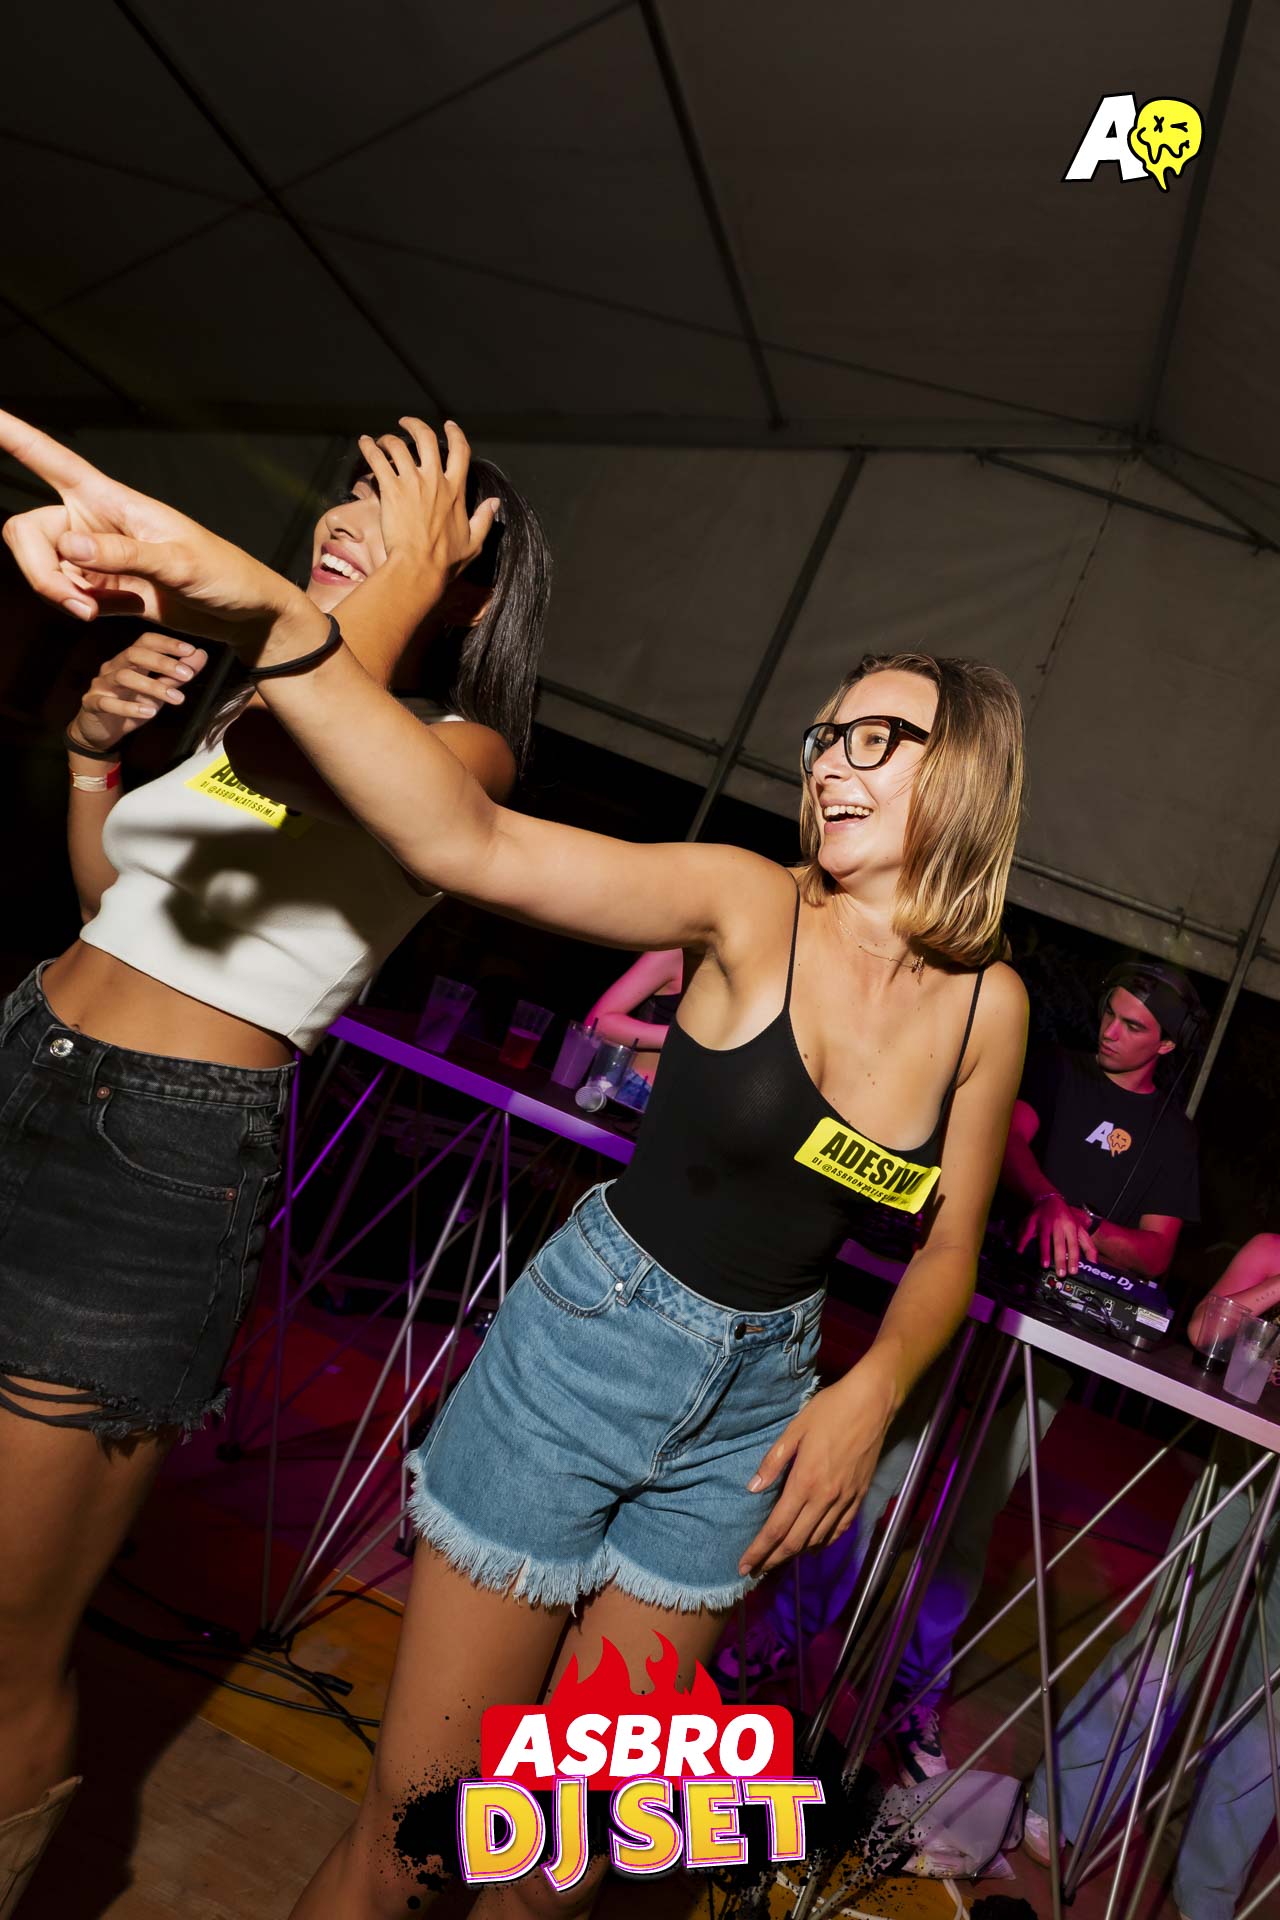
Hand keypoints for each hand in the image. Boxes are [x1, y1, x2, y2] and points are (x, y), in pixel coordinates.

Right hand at [0, 410, 306, 647]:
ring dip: (56, 594)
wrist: (243, 614)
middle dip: (37, 569)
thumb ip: (125, 555)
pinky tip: (106, 612)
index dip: (14, 436)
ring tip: (93, 611)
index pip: (50, 460)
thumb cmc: (223, 574)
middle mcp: (94, 522)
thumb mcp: (181, 563)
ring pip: (41, 567)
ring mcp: (95, 557)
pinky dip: (73, 607)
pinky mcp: (101, 589)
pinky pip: (63, 594)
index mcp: (111, 499)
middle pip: (26, 532)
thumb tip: (70, 547)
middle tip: (75, 604)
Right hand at [69, 633, 209, 753]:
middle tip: (188, 674)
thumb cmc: (131, 704)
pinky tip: (149, 713)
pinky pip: (107, 703)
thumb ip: (176, 674)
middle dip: (162, 662)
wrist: (99, 730)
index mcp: (129, 660)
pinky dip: (130, 708)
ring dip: (153, 687)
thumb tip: (200, 654)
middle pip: (134, 654)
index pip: (145, 641)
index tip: (190, 650)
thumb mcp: (157, 690)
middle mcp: (113, 667)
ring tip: (177, 698)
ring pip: (124, 677)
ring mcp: (101, 685)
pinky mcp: (92, 704)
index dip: (167, 643)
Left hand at [359, 418, 498, 587]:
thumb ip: (484, 519)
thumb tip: (495, 503)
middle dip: (415, 425)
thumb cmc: (445, 560)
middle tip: (405, 422)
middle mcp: (435, 480)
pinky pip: (378, 460)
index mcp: (456, 490)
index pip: (460, 452)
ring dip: (387, 439)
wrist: (419, 567)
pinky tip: (364, 442)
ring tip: (380, 440)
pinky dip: (369, 448)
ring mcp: (412, 483)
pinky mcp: (391, 490)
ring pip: (398, 446)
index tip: (449, 425)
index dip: (455, 434)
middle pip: (426, 438)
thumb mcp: (474, 542)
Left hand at [738, 1357, 897, 1577]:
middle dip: (773, 1560)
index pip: (777, 1527)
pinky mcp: (859, 1497)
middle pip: (796, 1542)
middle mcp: (825, 1498)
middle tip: (755, 1571)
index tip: (744, 1566)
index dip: (759, 1550)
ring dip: (796, 1555)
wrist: (871, 1405)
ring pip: (818, 1540)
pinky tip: (813, 1546)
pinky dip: (823, 1543)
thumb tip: (753, 1488)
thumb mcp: (795, 1429)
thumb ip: (773, 1461)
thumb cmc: (829, 1410)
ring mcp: (845, 1500)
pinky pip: (839, 1530)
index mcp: (805, 1482)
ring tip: (778, 1559)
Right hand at [1018, 1195, 1096, 1276]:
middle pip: (1060, 1243)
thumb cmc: (1066, 1218)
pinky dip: (1023, 1241)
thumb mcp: (1079, 1229)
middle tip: (1060, 1273)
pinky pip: (1027, 1232)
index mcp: (1071, 1227)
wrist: (1050, 1200)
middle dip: (1060, 1258)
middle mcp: (1058, 1224)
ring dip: (1044, 1252)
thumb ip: (1087, 1246)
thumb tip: (1094, 1262)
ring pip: (1044, 1238)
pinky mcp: (1032, 1220)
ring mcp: (1044, 1222)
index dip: (1074, 1258)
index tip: (1073, 1270)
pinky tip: (1020, 1251)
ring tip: (1044, 1265)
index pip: (1074, 1245)